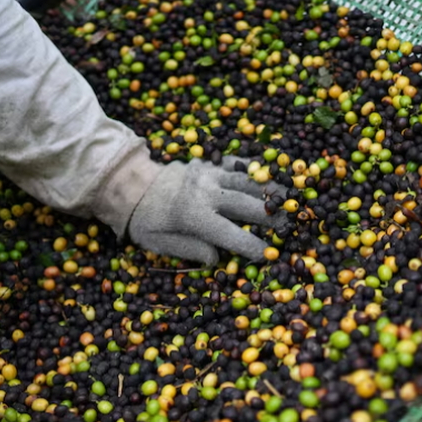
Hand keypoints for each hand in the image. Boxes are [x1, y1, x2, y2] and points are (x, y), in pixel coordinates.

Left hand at [127, 158, 285, 264]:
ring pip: (247, 182)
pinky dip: (255, 173)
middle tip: (290, 226)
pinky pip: (237, 167)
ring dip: (269, 192)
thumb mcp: (159, 244)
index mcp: (193, 216)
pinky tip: (270, 178)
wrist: (131, 184)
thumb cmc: (145, 221)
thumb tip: (216, 257)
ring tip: (288, 201)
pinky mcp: (208, 164)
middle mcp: (205, 192)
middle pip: (247, 205)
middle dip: (271, 217)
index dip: (253, 247)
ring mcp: (208, 174)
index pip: (232, 235)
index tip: (270, 256)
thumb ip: (190, 250)